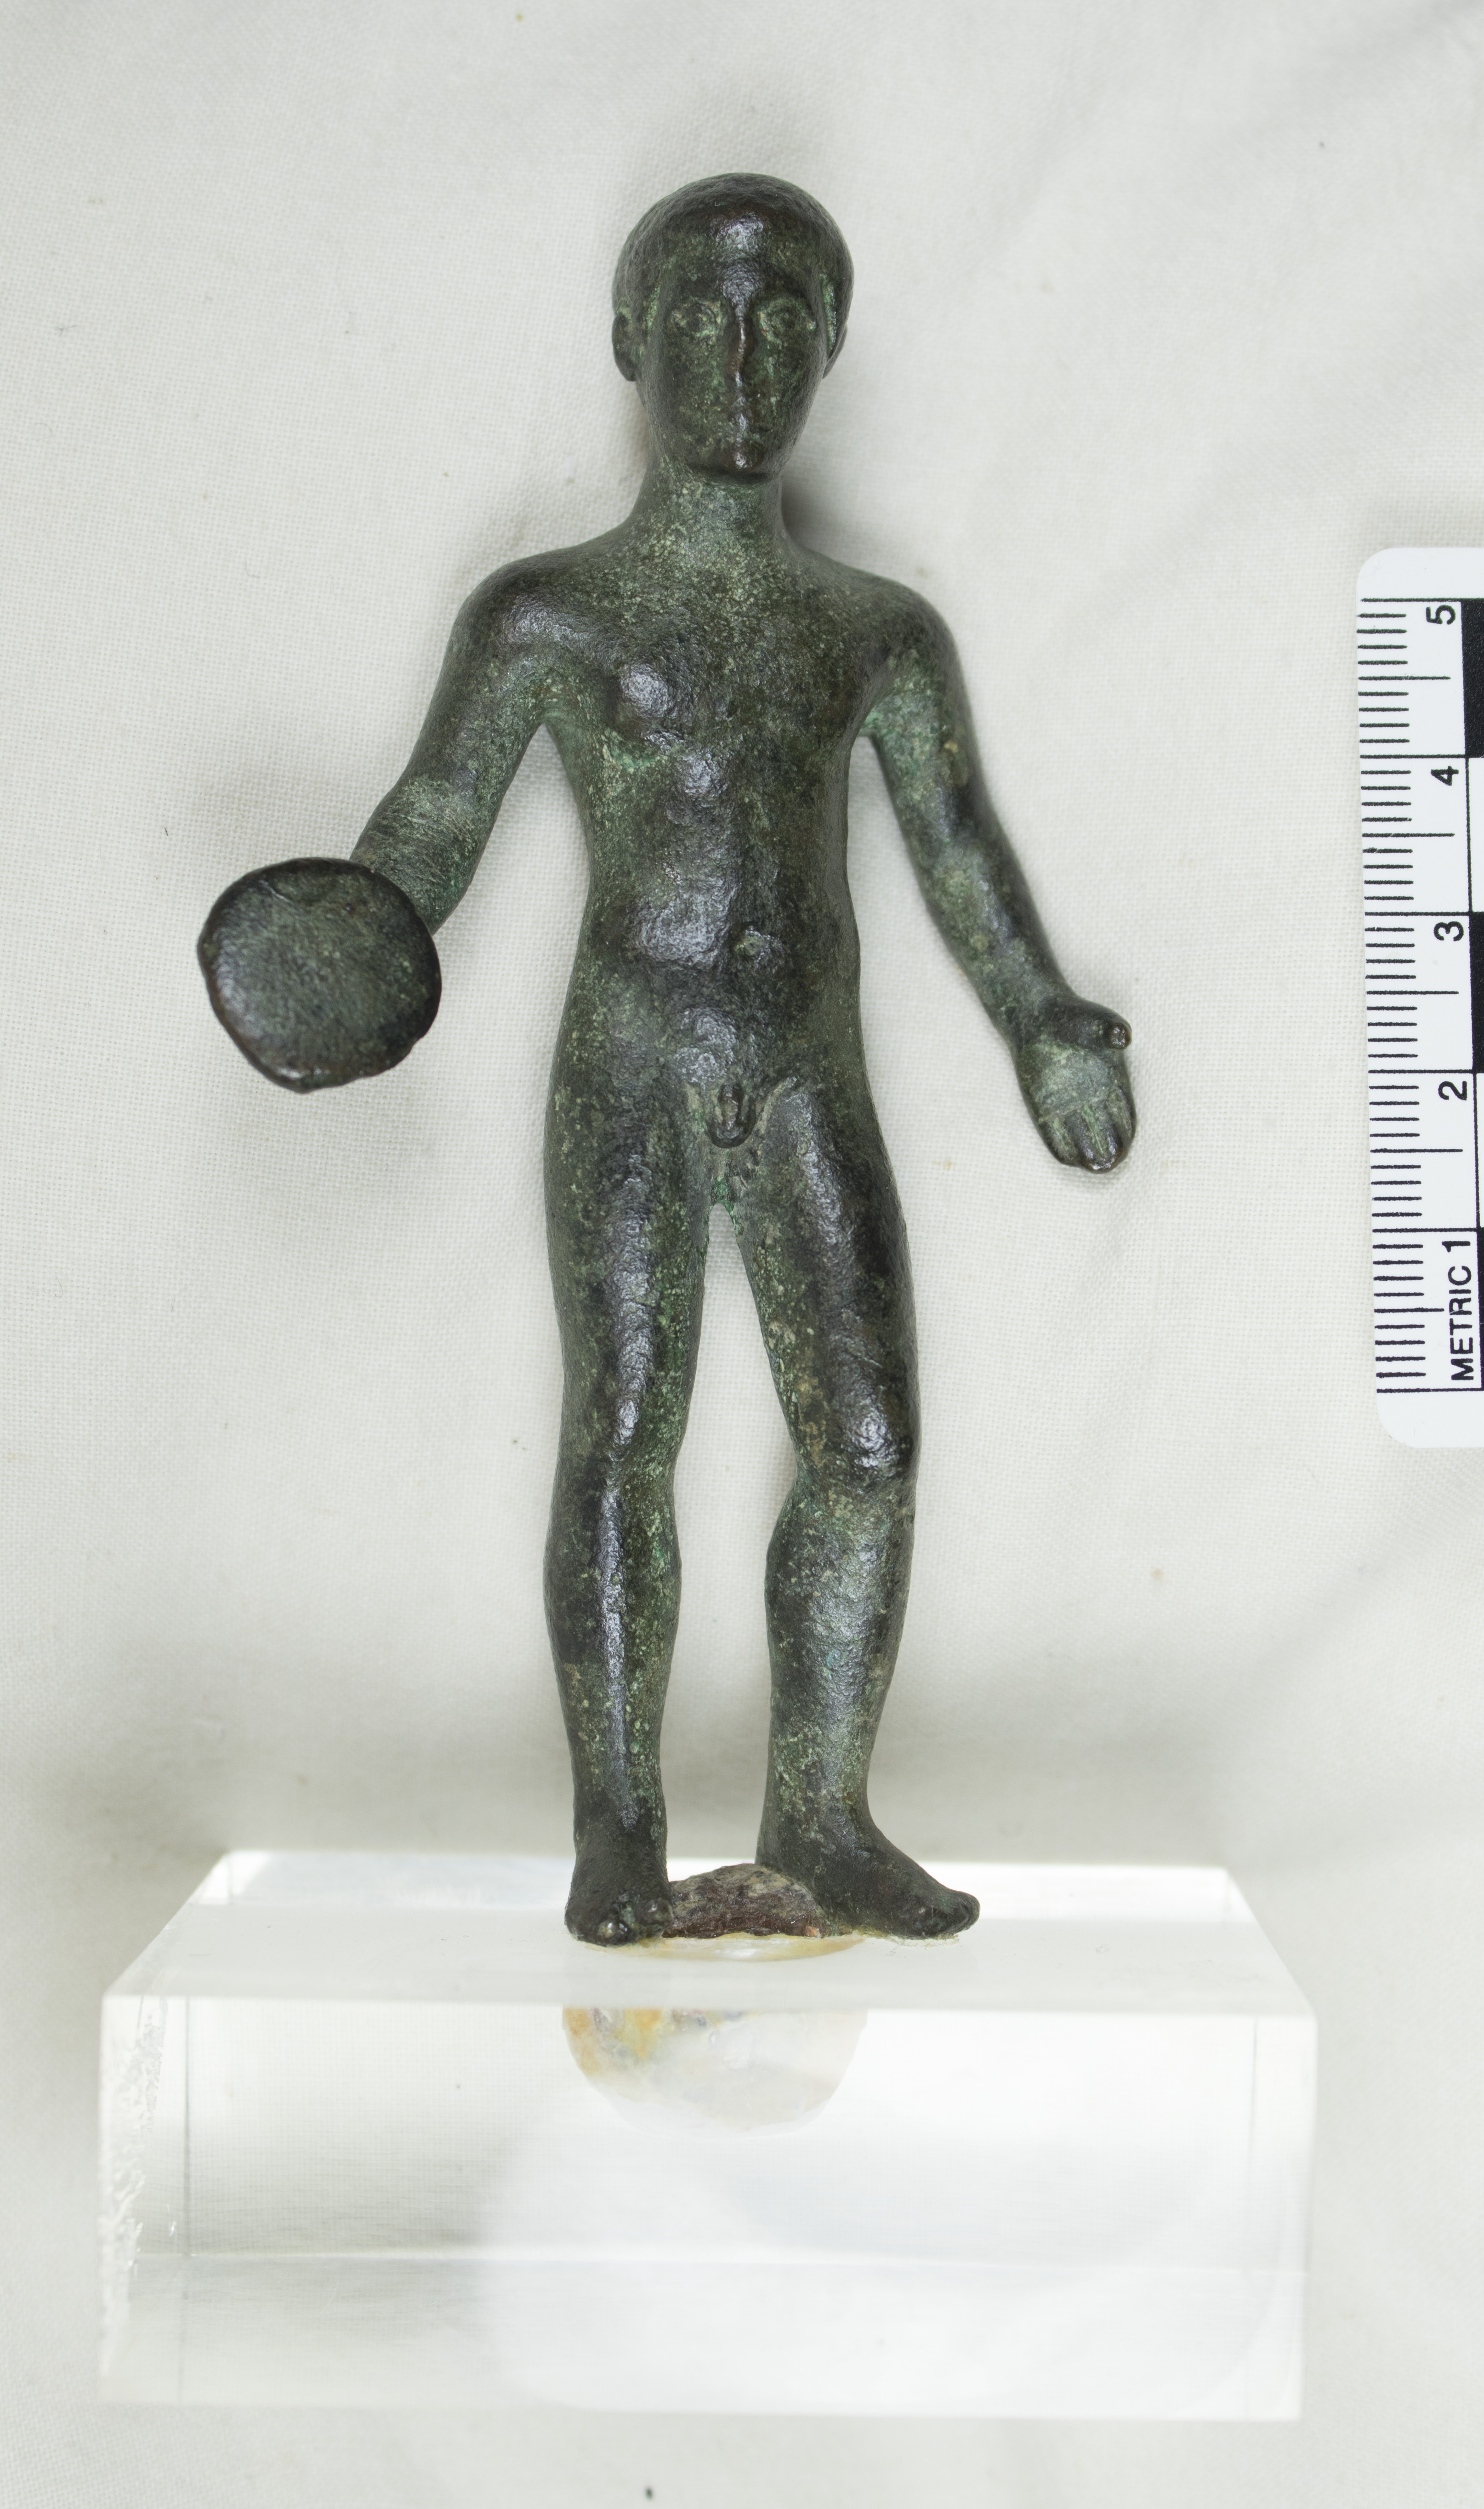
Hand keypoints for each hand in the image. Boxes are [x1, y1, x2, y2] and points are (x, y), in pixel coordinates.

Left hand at [1013, 997, 1134, 1171]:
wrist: (1039, 1017)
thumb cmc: (1076, 1017)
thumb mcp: (1097, 1019)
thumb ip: (1112, 1029)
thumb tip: (1123, 1037)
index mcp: (1113, 1081)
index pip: (1125, 1113)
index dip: (1128, 1131)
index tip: (1128, 1143)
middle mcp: (1093, 1097)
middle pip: (1107, 1131)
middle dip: (1111, 1148)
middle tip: (1112, 1160)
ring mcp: (1069, 1104)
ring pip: (1082, 1137)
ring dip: (1088, 1153)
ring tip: (1092, 1165)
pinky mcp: (1044, 1107)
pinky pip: (1054, 1134)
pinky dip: (1061, 1147)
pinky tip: (1068, 1159)